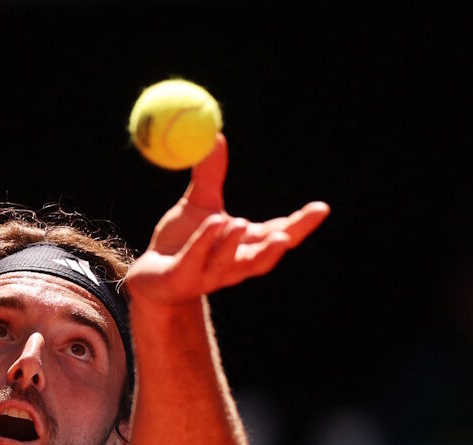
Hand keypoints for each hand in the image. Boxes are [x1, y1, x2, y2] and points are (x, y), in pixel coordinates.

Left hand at [125, 134, 328, 305]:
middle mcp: (233, 265)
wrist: (150, 277)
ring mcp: (208, 275)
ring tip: (242, 223)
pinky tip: (213, 224)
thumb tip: (216, 136)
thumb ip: (210, 175)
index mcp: (245, 246)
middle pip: (262, 258)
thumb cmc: (180, 241)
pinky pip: (195, 261)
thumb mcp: (198, 204)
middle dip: (278, 245)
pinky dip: (204, 243)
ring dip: (236, 244)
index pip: (279, 236)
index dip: (301, 225)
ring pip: (228, 262)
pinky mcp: (182, 279)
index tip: (321, 208)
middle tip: (287, 231)